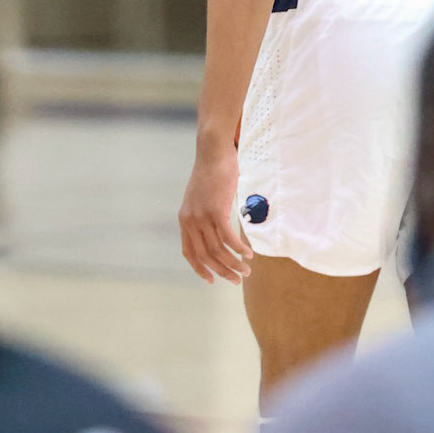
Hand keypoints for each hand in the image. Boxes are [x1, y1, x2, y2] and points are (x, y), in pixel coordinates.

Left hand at [179, 138, 252, 284]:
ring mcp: (202, 216)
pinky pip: (228, 237)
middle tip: (237, 279)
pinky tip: (248, 254)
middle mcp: (190, 221)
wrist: (213, 152)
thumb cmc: (212, 172)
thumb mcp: (202, 197)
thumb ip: (205, 214)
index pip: (189, 253)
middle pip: (206, 256)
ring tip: (246, 270)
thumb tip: (218, 228)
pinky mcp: (216, 210)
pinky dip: (239, 248)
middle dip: (222, 271)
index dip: (200, 269)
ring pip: (218, 249)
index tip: (212, 280)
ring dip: (233, 263)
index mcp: (185, 219)